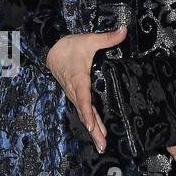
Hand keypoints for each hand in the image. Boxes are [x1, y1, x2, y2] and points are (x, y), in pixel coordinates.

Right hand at [45, 25, 127, 153]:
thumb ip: (107, 38)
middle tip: (102, 145)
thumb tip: (124, 31)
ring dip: (93, 131)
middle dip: (93, 130)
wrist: (52, 50)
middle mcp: (75, 91)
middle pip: (85, 113)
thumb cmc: (70, 46)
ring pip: (85, 115)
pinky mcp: (76, 96)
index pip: (83, 98)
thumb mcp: (89, 40)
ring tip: (102, 145)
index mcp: (79, 79)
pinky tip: (99, 134)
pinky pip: (84, 112)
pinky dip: (91, 124)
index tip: (92, 125)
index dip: (87, 112)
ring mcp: (75, 95)